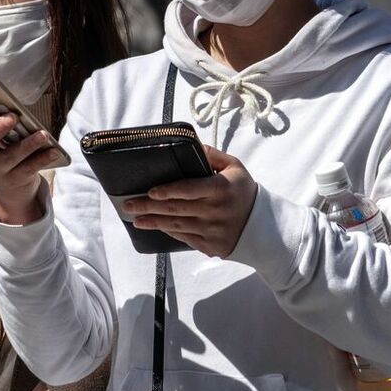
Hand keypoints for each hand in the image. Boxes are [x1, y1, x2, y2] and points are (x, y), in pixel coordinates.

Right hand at [0, 107, 58, 224]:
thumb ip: (0, 127)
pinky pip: (30, 168)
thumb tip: (14, 110)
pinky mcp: (16, 179)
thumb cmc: (2, 155)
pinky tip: (54, 151)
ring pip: (12, 156)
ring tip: (43, 134)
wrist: (8, 189)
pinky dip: (43, 159)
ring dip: (28, 144)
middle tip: (13, 117)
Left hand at [121, 147, 257, 257]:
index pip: (189, 189)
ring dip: (153, 222)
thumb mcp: (235, 167)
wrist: (262, 226)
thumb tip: (191, 145)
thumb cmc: (244, 192)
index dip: (168, 191)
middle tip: (128, 205)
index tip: (150, 192)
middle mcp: (215, 211)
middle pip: (176, 209)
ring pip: (176, 225)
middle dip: (148, 207)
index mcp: (220, 189)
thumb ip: (213, 156)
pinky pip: (184, 237)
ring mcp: (212, 231)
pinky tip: (155, 226)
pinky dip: (168, 231)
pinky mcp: (210, 245)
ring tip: (135, 219)